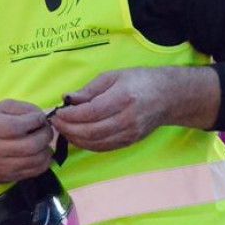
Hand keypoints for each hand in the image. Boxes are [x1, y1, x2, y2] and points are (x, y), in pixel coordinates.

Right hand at [0, 100, 54, 217]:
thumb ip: (20, 108)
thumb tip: (40, 115)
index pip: (20, 125)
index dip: (36, 119)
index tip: (39, 117)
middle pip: (32, 144)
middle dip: (46, 134)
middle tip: (45, 129)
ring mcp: (3, 166)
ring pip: (37, 159)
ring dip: (47, 148)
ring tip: (43, 141)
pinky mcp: (10, 177)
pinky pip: (36, 171)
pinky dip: (44, 161)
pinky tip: (40, 153)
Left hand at [50, 66, 218, 151]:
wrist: (168, 96)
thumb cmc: (139, 81)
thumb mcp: (113, 76)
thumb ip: (89, 90)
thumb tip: (67, 99)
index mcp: (124, 98)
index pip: (91, 112)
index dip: (70, 116)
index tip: (58, 113)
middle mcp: (128, 119)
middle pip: (91, 131)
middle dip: (68, 129)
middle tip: (55, 123)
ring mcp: (130, 133)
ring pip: (95, 143)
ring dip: (75, 139)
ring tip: (63, 130)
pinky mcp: (129, 142)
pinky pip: (103, 148)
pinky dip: (86, 144)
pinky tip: (76, 136)